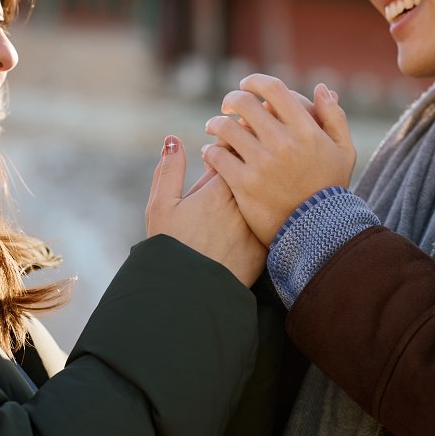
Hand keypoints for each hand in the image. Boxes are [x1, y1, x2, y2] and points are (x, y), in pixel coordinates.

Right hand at [146, 135, 266, 286]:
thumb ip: (169, 169)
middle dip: (250, 156)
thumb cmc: (171, 249)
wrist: (189, 296)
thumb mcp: (161, 207)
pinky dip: (269, 210)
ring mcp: (258, 224)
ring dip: (263, 180)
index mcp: (219, 188)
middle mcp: (244, 203)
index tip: (225, 141)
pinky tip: (259, 211)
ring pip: (266, 191)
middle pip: (256, 167)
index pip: (233, 149)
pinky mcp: (266, 245)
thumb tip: (173, 139)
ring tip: (252, 181)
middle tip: (243, 151)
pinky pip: (273, 218)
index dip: (230, 140)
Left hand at [202, 75, 355, 245]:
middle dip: (231, 99)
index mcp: (306, 130)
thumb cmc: (330, 188)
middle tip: (227, 105)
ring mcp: (262, 163)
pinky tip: (211, 153)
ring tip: (213, 127)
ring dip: (215, 123)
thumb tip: (321, 88)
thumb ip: (334, 116)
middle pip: (245, 104)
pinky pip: (217, 156)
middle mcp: (283, 142)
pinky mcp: (245, 184)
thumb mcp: (344, 151)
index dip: (255, 81)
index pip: (273, 90)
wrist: (319, 232)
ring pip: (225, 128)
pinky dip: (210, 151)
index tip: (246, 85)